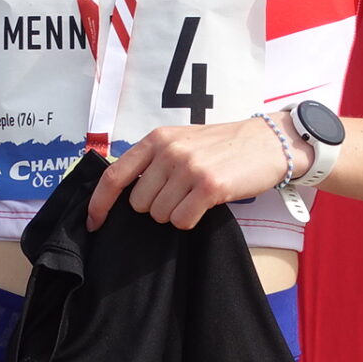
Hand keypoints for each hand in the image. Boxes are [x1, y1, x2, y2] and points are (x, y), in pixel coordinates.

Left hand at [87, 118, 293, 230]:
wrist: (268, 142)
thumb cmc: (222, 146)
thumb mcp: (181, 141)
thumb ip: (153, 160)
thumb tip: (123, 193)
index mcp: (156, 138)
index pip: (114, 176)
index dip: (99, 204)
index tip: (94, 223)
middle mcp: (169, 151)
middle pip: (139, 203)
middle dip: (156, 206)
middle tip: (181, 193)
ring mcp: (189, 168)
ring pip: (160, 214)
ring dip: (177, 212)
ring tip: (197, 194)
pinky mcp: (209, 186)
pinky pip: (182, 220)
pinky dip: (192, 219)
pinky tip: (207, 203)